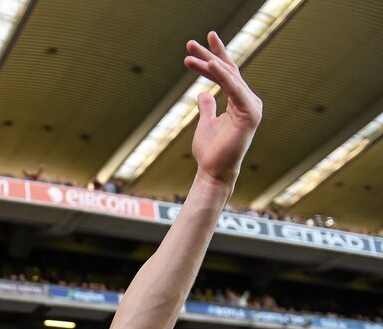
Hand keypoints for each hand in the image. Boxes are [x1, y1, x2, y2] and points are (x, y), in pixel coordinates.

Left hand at [184, 32, 262, 185]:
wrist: (214, 171)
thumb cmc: (211, 151)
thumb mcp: (205, 123)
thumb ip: (207, 107)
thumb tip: (203, 92)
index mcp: (240, 101)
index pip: (225, 74)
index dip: (211, 58)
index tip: (194, 47)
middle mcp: (248, 101)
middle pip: (228, 71)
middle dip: (210, 54)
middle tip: (190, 42)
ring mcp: (251, 106)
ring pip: (229, 77)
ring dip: (210, 62)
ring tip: (191, 51)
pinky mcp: (250, 114)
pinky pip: (235, 89)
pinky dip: (224, 76)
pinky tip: (211, 63)